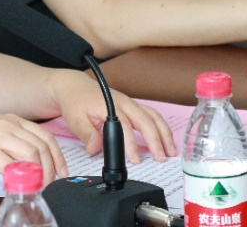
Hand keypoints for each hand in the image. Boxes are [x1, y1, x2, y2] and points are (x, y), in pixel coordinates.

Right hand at [0, 114, 67, 185]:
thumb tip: (32, 161)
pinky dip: (19, 178)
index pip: (45, 136)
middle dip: (51, 168)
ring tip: (38, 187)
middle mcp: (7, 124)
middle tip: (51, 184)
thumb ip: (14, 142)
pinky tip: (20, 186)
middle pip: (41, 146)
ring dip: (39, 174)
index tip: (61, 172)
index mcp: (12, 119)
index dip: (57, 156)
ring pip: (30, 155)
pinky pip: (9, 165)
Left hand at [52, 71, 175, 164]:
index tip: (136, 160)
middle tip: (161, 158)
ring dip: (164, 133)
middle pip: (146, 120)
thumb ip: (87, 134)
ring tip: (171, 151)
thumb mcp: (76, 119)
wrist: (76, 87)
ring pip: (153, 117)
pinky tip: (166, 140)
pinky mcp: (133, 107)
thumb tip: (95, 149)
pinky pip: (152, 116)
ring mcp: (131, 104)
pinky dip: (161, 128)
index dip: (132, 144)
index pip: (125, 127)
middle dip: (156, 140)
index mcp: (111, 105)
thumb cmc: (76, 102)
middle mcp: (125, 103)